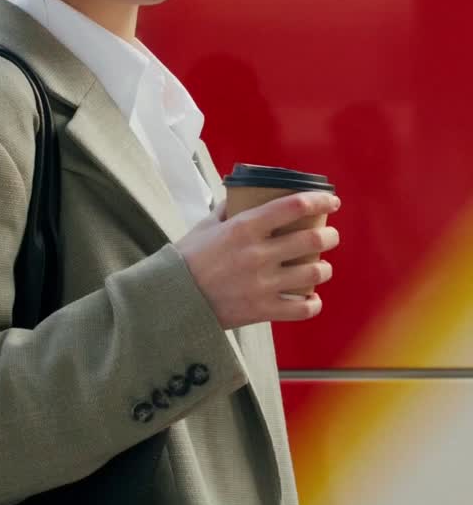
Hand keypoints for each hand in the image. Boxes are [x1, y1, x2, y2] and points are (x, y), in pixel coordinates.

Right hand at [173, 191, 340, 329]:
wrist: (173, 299)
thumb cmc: (188, 259)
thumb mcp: (205, 226)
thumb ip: (227, 209)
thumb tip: (241, 194)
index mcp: (244, 227)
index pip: (293, 206)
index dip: (319, 200)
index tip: (331, 201)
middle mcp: (257, 254)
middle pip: (312, 240)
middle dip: (330, 236)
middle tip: (330, 236)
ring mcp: (262, 284)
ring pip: (314, 273)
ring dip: (324, 268)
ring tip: (321, 267)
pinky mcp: (262, 310)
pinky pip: (303, 309)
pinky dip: (313, 303)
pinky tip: (311, 298)